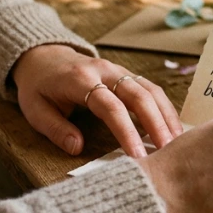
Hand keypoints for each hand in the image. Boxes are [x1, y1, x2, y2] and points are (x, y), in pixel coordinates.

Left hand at [11, 44, 182, 157]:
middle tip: (167, 151)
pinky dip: (163, 107)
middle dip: (156, 124)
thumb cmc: (39, 87)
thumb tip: (77, 149)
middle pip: (139, 95)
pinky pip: (150, 88)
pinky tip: (171, 126)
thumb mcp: (35, 110)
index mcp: (80, 80)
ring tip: (176, 141)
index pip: (110, 107)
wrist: (42, 56)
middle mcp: (104, 71)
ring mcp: (118, 69)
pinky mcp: (126, 73)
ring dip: (166, 115)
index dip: (126, 132)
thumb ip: (56, 129)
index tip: (137, 156)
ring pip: (150, 89)